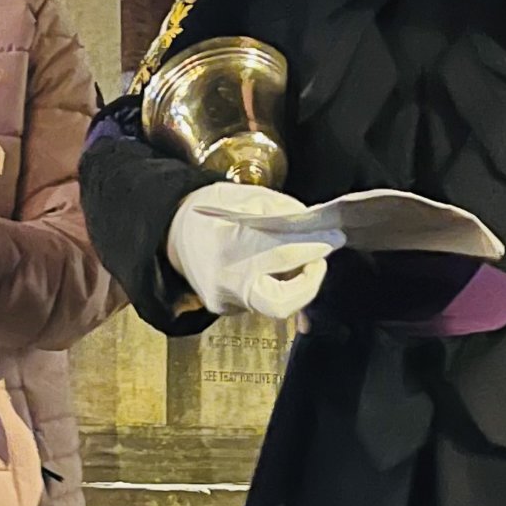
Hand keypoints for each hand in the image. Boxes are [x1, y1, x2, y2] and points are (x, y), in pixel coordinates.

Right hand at [165, 183, 341, 320]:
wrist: (171, 232)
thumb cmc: (210, 210)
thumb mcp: (243, 196)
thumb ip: (279, 209)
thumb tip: (312, 222)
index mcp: (227, 245)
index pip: (281, 254)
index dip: (312, 248)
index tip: (334, 239)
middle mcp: (225, 281)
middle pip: (280, 301)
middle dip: (309, 282)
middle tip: (319, 259)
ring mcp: (224, 301)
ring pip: (275, 305)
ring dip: (297, 284)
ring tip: (303, 261)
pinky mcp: (224, 309)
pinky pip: (262, 302)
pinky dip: (279, 286)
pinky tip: (284, 271)